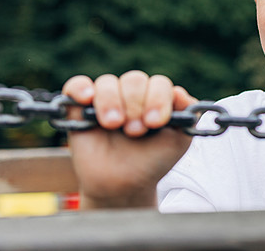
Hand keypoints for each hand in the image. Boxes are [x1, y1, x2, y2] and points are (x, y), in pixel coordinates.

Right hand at [62, 71, 196, 208]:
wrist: (123, 186)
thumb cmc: (153, 161)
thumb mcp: (179, 141)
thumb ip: (187, 115)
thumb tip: (180, 93)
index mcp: (156, 97)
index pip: (159, 83)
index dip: (158, 99)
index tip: (155, 122)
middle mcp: (132, 95)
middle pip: (134, 80)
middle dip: (136, 105)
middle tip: (135, 131)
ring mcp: (106, 99)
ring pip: (108, 82)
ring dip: (112, 101)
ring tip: (113, 125)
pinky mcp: (79, 108)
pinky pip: (76, 85)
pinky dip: (81, 88)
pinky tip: (87, 99)